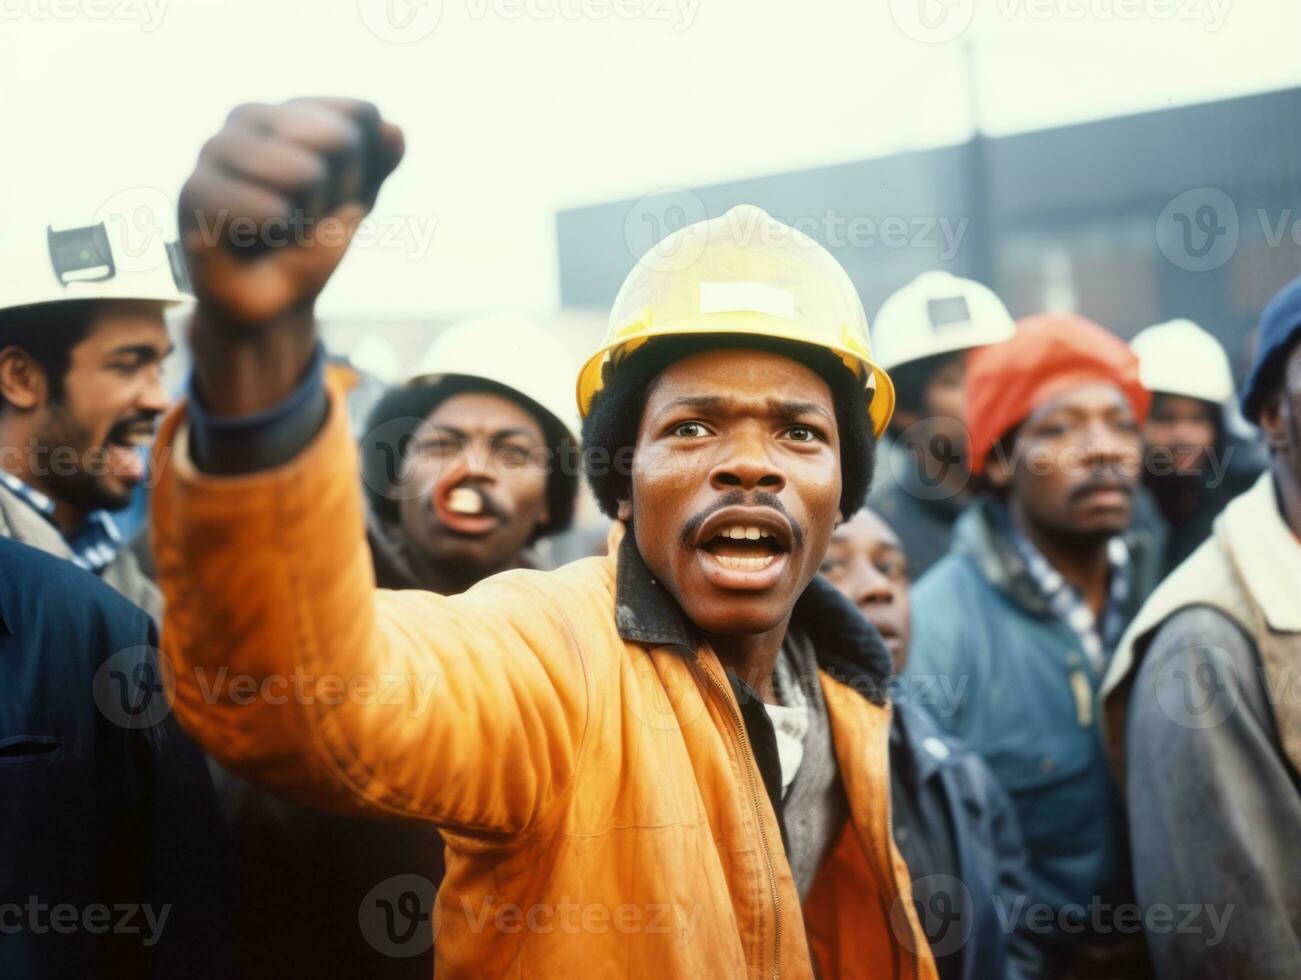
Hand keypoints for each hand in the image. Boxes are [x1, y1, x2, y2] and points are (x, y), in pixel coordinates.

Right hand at [180, 98, 403, 414]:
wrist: (269, 305)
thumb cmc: (307, 246)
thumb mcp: (354, 201)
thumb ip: (379, 162)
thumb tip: (394, 130)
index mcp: (288, 111)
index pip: (360, 118)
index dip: (362, 170)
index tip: (336, 195)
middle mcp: (247, 117)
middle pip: (338, 142)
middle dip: (337, 193)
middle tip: (302, 216)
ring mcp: (216, 149)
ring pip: (306, 173)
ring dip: (306, 217)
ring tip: (278, 228)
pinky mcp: (195, 192)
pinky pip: (269, 208)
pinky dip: (276, 233)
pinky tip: (254, 239)